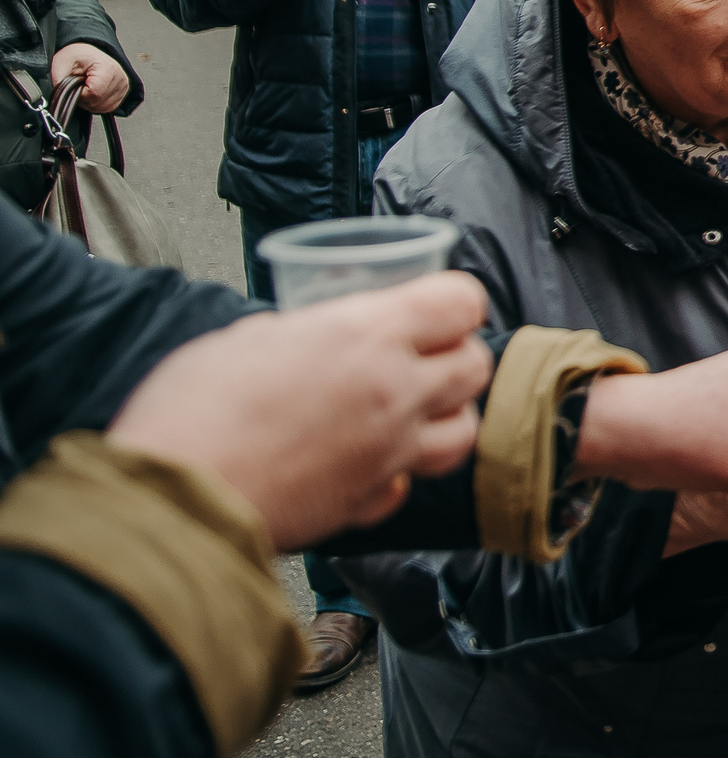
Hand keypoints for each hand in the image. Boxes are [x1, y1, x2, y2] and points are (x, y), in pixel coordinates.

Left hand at [49, 43, 127, 112]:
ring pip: (103, 107)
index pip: (94, 94)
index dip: (79, 94)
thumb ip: (58, 79)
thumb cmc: (78, 56)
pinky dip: (97, 104)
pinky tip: (92, 93)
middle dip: (84, 99)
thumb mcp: (61, 62)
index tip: (75, 85)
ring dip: (90, 103)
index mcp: (108, 68)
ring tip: (85, 88)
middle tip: (79, 85)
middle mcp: (120, 78)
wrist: (89, 53)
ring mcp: (124, 86)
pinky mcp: (123, 92)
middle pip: (99, 102)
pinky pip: (109, 107)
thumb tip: (59, 97)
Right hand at [108, 273, 492, 549]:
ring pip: (462, 433)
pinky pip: (405, 486)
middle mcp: (393, 392)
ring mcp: (387, 453)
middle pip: (475, 366)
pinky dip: (394, 477)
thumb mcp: (245, 340)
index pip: (461, 302)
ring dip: (442, 420)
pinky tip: (363, 465)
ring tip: (406, 413)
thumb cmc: (193, 411)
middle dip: (455, 357)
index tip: (434, 309)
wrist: (172, 501)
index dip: (453, 303)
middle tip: (421, 357)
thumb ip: (296, 335)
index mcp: (368, 336)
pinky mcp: (365, 504)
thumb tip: (302, 336)